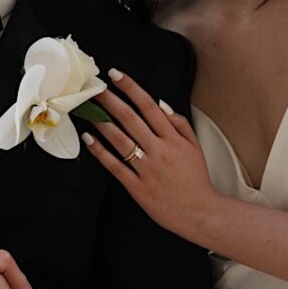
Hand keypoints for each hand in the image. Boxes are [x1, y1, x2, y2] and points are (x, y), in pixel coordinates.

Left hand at [84, 69, 220, 237]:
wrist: (200, 213)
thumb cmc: (196, 179)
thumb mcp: (195, 146)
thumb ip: (179, 123)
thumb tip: (160, 103)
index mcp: (173, 139)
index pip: (148, 106)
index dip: (131, 88)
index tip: (116, 75)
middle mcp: (159, 151)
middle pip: (130, 119)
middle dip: (110, 100)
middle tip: (94, 87)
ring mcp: (147, 169)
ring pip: (120, 140)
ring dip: (101, 122)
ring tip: (87, 109)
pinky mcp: (137, 187)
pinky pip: (115, 166)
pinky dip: (100, 151)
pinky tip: (89, 139)